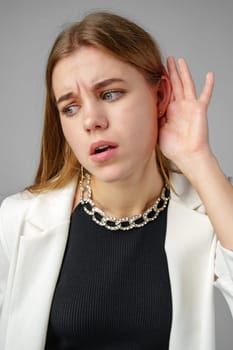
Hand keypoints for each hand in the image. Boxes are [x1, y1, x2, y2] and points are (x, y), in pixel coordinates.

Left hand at [159, 56, 214, 174]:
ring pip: (186, 84)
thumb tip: (147, 105)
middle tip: (166, 59)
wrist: (186, 155)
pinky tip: (210, 74)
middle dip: (171, 72)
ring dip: (183, 72)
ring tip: (179, 60)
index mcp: (170, 111)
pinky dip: (208, 85)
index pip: (165, 92)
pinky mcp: (199, 109)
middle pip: (175, 84)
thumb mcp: (158, 129)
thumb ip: (154, 116)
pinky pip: (206, 95)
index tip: (155, 71)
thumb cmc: (173, 147)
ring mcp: (190, 106)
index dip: (161, 82)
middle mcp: (180, 106)